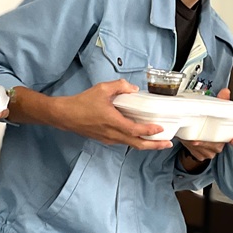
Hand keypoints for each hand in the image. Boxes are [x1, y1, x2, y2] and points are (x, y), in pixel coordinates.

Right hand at [15, 79, 172, 149]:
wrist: (64, 115)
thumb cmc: (82, 102)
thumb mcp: (101, 89)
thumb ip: (119, 86)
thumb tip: (133, 89)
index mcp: (113, 122)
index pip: (135, 130)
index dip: (149, 131)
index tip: (160, 128)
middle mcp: (112, 134)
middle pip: (137, 144)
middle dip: (154, 145)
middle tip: (167, 144)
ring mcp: (109, 139)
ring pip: (131, 144)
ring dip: (145, 144)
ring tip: (158, 142)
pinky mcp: (105, 139)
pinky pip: (123, 142)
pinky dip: (135, 141)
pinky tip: (139, 136)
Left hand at [178, 88, 232, 169]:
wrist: (194, 139)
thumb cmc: (206, 124)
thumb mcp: (213, 112)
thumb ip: (220, 101)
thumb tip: (225, 91)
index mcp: (226, 135)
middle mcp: (220, 145)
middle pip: (215, 145)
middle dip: (205, 142)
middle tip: (196, 140)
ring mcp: (211, 152)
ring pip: (205, 150)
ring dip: (196, 146)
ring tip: (189, 139)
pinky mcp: (202, 156)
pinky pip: (198, 154)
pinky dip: (192, 149)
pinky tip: (188, 143)